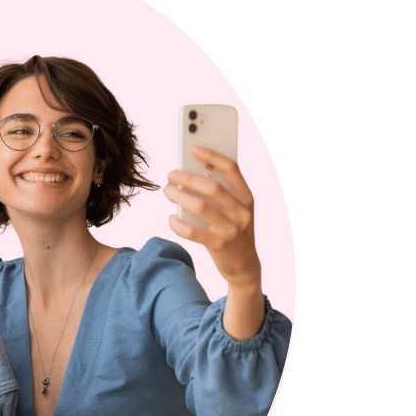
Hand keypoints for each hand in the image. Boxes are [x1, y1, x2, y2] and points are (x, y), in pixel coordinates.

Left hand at [165, 146, 261, 288]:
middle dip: (187, 178)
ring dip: (179, 196)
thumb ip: (223, 191)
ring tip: (168, 191)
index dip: (212, 156)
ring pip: (200, 206)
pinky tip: (171, 218)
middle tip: (171, 175)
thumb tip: (197, 169)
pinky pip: (192, 231)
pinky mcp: (218, 245)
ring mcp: (230, 229)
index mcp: (247, 198)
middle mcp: (241, 212)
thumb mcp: (237, 210)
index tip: (194, 149)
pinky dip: (177, 223)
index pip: (232, 169)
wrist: (245, 266)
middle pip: (212, 187)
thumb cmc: (235, 231)